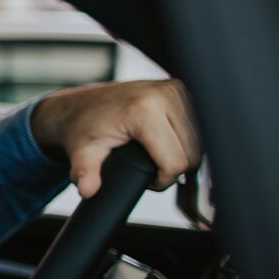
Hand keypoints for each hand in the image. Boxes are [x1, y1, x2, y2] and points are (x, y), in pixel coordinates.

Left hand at [31, 79, 200, 197]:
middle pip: (191, 153)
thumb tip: (87, 190)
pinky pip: (198, 128)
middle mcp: (164, 95)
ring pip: (199, 142)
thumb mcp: (82, 152)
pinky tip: (168, 144)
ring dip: (181, 155)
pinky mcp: (180, 89)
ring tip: (156, 155)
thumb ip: (85, 173)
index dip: (162, 179)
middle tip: (148, 168)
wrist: (80, 105)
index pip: (175, 162)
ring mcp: (175, 89)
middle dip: (172, 169)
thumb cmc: (82, 127)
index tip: (147, 180)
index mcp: (144, 109)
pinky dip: (186, 142)